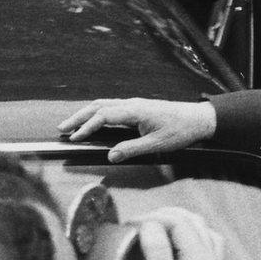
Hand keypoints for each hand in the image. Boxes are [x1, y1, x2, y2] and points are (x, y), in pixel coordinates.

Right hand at [59, 98, 216, 161]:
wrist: (198, 118)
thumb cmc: (180, 131)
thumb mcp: (157, 144)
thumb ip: (132, 149)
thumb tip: (110, 156)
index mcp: (135, 111)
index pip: (104, 116)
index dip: (86, 127)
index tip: (74, 138)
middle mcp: (132, 104)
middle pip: (98, 106)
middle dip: (78, 117)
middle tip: (61, 129)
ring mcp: (134, 104)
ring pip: (103, 104)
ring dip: (86, 113)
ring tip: (71, 124)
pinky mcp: (137, 107)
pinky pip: (111, 106)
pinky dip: (97, 112)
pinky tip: (93, 120)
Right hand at [134, 207, 225, 259]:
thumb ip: (156, 250)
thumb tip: (150, 225)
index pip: (178, 222)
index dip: (153, 218)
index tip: (131, 225)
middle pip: (193, 222)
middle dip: (166, 216)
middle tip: (141, 223)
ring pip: (202, 232)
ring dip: (180, 224)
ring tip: (158, 228)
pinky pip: (205, 247)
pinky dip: (190, 239)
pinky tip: (176, 247)